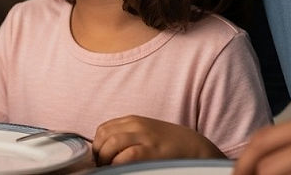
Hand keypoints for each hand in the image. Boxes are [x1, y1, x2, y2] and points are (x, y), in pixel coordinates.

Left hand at [93, 115, 223, 164]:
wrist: (194, 146)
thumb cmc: (168, 142)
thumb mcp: (145, 131)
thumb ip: (127, 135)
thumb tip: (104, 149)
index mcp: (133, 120)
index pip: (103, 129)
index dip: (96, 145)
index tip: (99, 158)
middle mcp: (136, 125)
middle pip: (104, 136)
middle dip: (98, 153)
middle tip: (103, 166)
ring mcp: (144, 137)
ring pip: (111, 144)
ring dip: (105, 159)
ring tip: (110, 169)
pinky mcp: (151, 151)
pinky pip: (126, 156)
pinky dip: (118, 164)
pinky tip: (122, 170)